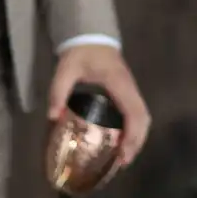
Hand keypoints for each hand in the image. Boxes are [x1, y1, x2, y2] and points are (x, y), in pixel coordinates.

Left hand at [48, 42, 151, 168]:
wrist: (92, 35)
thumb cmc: (81, 52)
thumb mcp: (66, 69)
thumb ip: (58, 91)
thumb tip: (52, 117)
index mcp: (119, 84)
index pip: (134, 113)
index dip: (132, 135)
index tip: (123, 154)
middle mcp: (130, 88)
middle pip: (144, 119)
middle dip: (137, 142)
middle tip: (123, 162)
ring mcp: (131, 89)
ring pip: (144, 117)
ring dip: (138, 138)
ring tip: (124, 156)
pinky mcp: (127, 91)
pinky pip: (137, 113)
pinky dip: (135, 130)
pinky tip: (122, 141)